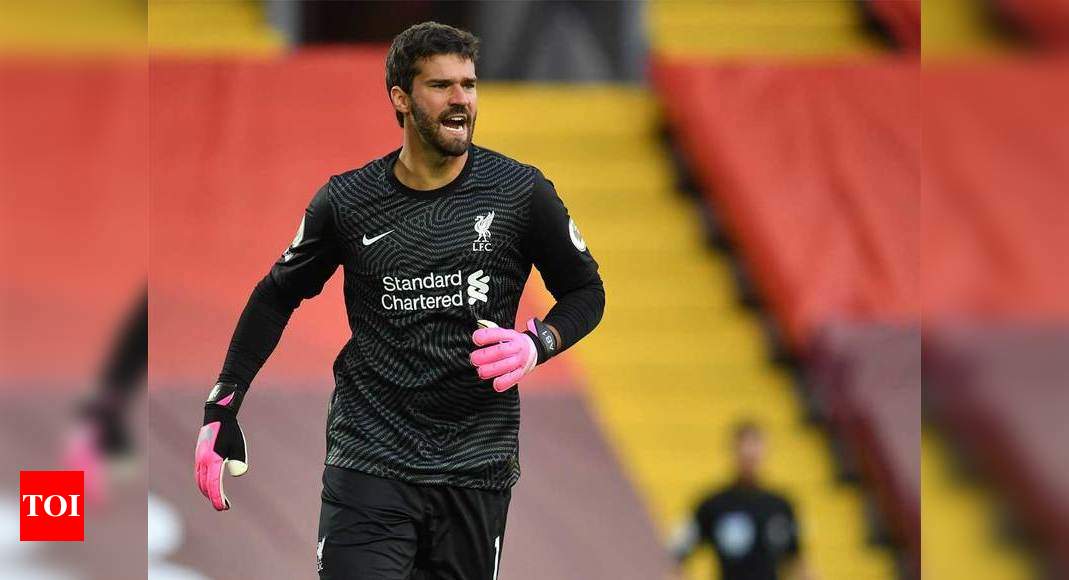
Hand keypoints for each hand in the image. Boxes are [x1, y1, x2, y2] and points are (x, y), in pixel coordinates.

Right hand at [194, 383, 247, 510]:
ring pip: (200, 481)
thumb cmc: (231, 431)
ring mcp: (199, 459)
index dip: (218, 498)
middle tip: (224, 507)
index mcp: (212, 459)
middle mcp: (203, 461)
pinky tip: (212, 487)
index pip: (215, 484)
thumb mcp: (238, 445)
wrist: (217, 416)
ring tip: (220, 500)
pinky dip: (205, 483)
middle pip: (206, 486)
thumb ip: (239, 460)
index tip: (223, 508)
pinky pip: (200, 475)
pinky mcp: (199, 457)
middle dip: (214, 498)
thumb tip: (239, 473)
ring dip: (208, 492)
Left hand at [470, 319, 543, 391]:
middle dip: (485, 356)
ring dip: (491, 370)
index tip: (476, 339)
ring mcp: (520, 360)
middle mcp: (516, 347)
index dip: (486, 336)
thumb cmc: (512, 343)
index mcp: (511, 335)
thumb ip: (491, 335)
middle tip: (474, 359)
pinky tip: (495, 384)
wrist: (533, 350)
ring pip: (506, 365)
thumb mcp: (505, 334)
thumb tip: (476, 336)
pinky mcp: (521, 372)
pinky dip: (504, 382)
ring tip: (481, 371)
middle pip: (501, 351)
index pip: (498, 333)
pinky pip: (513, 378)